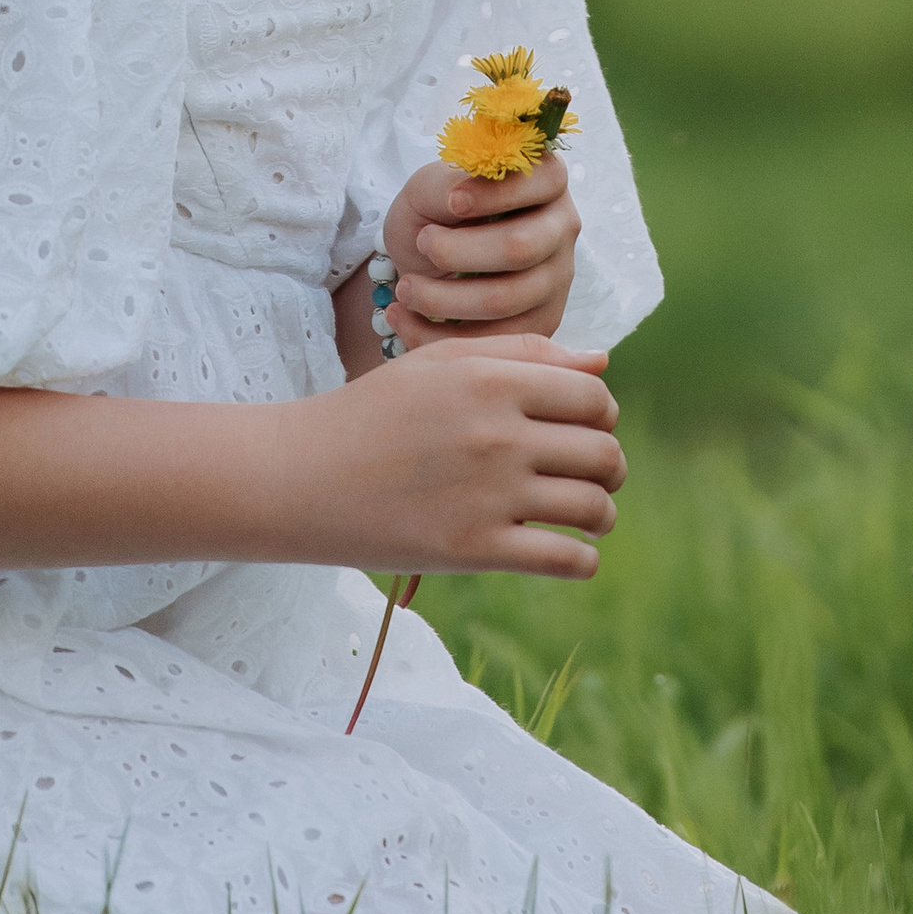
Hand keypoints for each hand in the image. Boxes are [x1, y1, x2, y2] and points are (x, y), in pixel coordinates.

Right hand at [305, 336, 623, 579]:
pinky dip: (582, 559)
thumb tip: (603, 362)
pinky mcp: (474, 550)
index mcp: (491, 382)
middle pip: (603, 453)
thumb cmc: (375, 411)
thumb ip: (524, 353)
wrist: (303, 476)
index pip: (594, 397)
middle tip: (591, 474)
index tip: (584, 427)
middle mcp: (497, 435)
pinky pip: (567, 560)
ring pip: (594, 508)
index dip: (601, 414)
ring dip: (601, 514)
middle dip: (609, 466)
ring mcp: (488, 496)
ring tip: (584, 515)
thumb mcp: (442, 362)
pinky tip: (568, 551)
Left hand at [378, 151, 579, 347]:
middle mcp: (561, 230)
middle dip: (456, 251)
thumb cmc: (437, 211)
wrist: (426, 256)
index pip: (544, 180)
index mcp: (547, 181)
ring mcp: (555, 281)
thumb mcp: (431, 185)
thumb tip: (457, 198)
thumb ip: (447, 183)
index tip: (452, 201)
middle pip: (520, 248)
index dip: (497, 193)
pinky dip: (436, 334)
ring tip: (405, 287)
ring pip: (503, 300)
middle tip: (420, 242)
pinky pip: (491, 341)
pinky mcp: (538, 325)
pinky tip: (403, 315)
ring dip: (440, 298)